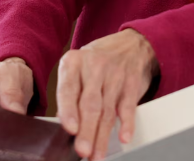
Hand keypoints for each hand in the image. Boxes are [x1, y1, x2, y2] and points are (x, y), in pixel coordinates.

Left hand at [57, 29, 156, 160]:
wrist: (130, 44)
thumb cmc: (97, 60)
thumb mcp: (77, 68)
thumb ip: (70, 93)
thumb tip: (62, 123)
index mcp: (73, 63)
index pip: (68, 89)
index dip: (69, 110)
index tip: (69, 129)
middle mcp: (94, 67)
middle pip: (89, 104)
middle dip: (86, 131)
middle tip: (82, 150)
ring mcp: (115, 75)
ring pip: (107, 110)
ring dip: (102, 136)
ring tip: (97, 154)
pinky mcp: (132, 83)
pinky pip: (128, 106)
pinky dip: (126, 123)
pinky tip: (123, 136)